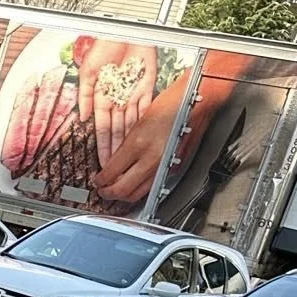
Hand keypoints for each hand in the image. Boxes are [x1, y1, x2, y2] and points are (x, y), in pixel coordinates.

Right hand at [76, 39, 159, 170]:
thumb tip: (82, 117)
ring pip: (132, 122)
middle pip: (117, 129)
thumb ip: (84, 95)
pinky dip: (144, 121)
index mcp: (102, 95)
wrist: (125, 29)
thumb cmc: (104, 44)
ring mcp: (133, 92)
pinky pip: (146, 106)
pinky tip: (142, 135)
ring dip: (129, 140)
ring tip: (127, 157)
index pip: (102, 127)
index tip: (101, 160)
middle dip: (115, 148)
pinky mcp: (147, 84)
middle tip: (114, 167)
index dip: (102, 144)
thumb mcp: (87, 71)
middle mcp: (118, 97)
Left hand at [91, 76, 190, 205]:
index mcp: (138, 143)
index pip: (111, 173)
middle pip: (122, 190)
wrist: (199, 100)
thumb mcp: (139, 121)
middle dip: (108, 193)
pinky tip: (135, 185)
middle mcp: (150, 159)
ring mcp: (163, 166)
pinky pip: (151, 187)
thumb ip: (126, 145)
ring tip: (116, 191)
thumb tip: (113, 163)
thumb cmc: (172, 103)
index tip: (97, 180)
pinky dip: (140, 190)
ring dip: (123, 196)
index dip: (100, 181)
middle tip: (102, 191)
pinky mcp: (173, 169)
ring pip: (137, 194)